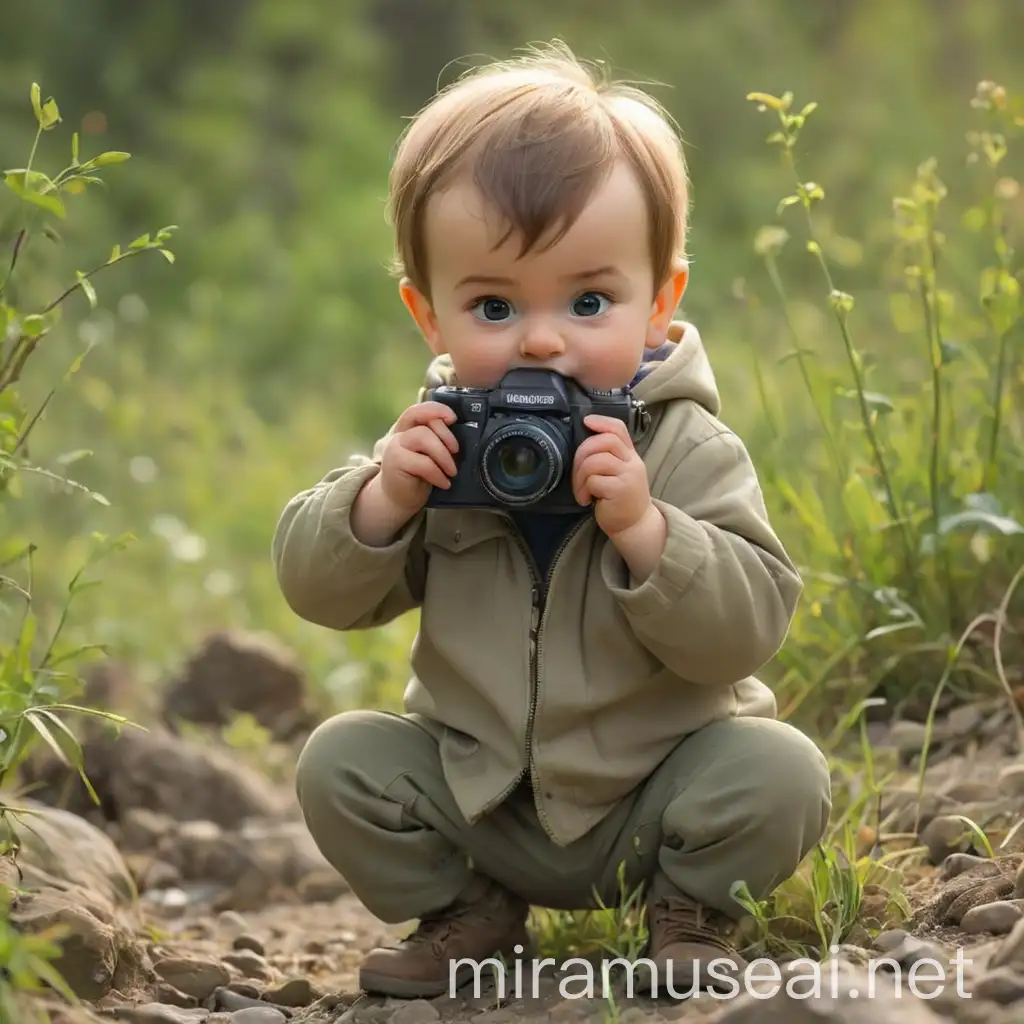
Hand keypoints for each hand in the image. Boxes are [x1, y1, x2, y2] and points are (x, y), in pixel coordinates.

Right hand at [376, 400, 459, 515]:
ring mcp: (395, 446)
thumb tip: (459, 433)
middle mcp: (399, 434)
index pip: (419, 410)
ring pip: (423, 437)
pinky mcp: (396, 462)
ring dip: (443, 456)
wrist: (399, 499)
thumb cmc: (418, 476)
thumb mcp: (431, 455)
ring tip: (451, 471)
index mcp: (408, 428)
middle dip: (446, 436)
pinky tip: (443, 482)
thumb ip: (437, 440)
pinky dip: (438, 474)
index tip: (453, 418)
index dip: (436, 409)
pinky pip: (423, 463)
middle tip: (456, 452)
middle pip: (424, 423)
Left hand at [572, 415, 652, 537]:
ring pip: (594, 461)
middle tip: (577, 471)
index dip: (601, 421)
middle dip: (582, 453)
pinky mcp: (619, 490)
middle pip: (604, 442)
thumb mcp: (619, 473)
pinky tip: (586, 500)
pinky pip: (593, 480)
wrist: (635, 525)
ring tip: (582, 489)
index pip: (619, 429)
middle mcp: (631, 462)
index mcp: (630, 455)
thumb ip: (609, 457)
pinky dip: (583, 489)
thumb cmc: (621, 499)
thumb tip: (585, 442)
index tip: (586, 421)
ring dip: (580, 475)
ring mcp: (627, 475)